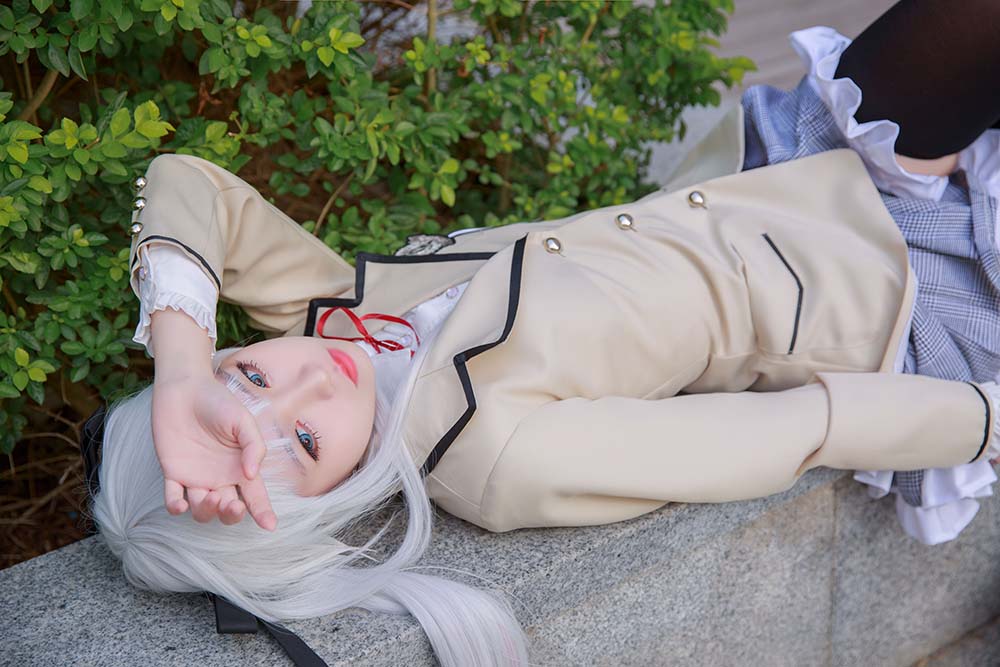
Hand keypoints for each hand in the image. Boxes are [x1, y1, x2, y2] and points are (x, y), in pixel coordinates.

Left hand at [152, 370, 276, 529]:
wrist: (184, 388)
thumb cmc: (218, 401)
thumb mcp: (243, 420)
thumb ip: (253, 446)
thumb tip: (253, 475)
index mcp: (241, 467)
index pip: (255, 495)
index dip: (263, 512)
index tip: (270, 525)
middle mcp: (220, 477)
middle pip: (229, 509)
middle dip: (232, 514)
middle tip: (234, 504)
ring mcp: (196, 477)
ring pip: (202, 509)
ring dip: (207, 510)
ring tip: (210, 495)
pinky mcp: (173, 473)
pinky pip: (173, 498)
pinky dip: (176, 506)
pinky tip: (181, 504)